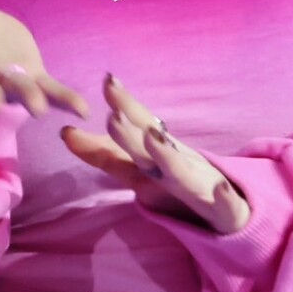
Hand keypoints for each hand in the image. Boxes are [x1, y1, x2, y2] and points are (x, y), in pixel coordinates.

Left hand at [60, 72, 250, 233]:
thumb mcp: (138, 168)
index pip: (139, 124)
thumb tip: (65, 133)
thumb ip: (103, 153)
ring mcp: (201, 182)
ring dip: (168, 155)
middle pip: (151, 146)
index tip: (108, 81)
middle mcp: (178, 161)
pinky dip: (225, 196)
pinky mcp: (224, 208)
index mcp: (159, 150)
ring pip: (182, 170)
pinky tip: (221, 190)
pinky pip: (225, 203)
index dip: (123, 105)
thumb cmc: (176, 179)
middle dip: (133, 133)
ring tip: (153, 138)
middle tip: (112, 115)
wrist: (227, 210)